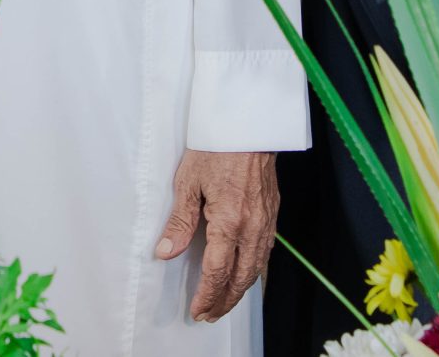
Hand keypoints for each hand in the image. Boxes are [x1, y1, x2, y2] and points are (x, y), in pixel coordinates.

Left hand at [155, 149, 278, 321]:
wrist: (249, 124)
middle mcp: (252, 227)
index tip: (197, 309)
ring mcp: (266, 221)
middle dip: (224, 301)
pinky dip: (254, 271)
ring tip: (224, 302)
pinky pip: (265, 252)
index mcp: (228, 221)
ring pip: (256, 268)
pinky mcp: (272, 213)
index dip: (207, 295)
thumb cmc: (217, 147)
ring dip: (240, 290)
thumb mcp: (188, 182)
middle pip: (240, 278)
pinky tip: (246, 274)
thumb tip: (165, 253)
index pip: (217, 271)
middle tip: (209, 314)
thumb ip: (179, 222)